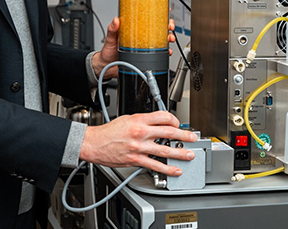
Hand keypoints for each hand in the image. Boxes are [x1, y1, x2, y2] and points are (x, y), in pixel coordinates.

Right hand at [80, 111, 196, 176]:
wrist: (95, 144)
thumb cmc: (109, 131)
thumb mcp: (127, 118)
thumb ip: (143, 120)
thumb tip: (157, 123)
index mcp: (139, 120)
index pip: (163, 116)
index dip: (174, 119)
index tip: (178, 123)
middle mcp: (141, 132)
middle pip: (168, 131)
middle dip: (184, 135)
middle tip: (192, 137)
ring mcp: (139, 147)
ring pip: (165, 150)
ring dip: (180, 153)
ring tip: (189, 154)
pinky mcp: (136, 160)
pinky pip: (155, 165)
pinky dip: (168, 168)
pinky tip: (175, 170)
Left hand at [91, 18, 176, 78]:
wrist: (107, 67)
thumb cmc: (108, 51)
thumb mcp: (110, 39)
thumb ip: (112, 30)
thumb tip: (116, 20)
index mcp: (134, 29)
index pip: (148, 19)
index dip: (158, 14)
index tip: (165, 11)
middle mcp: (142, 37)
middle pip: (159, 28)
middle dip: (168, 26)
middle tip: (169, 26)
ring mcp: (145, 46)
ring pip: (161, 40)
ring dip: (168, 38)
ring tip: (169, 39)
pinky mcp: (147, 56)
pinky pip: (159, 53)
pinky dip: (165, 52)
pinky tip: (167, 51)